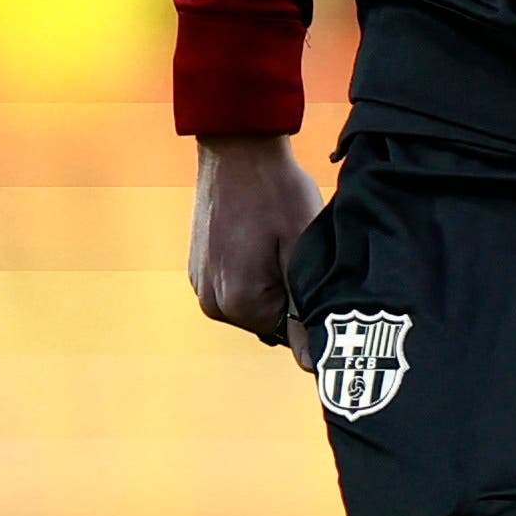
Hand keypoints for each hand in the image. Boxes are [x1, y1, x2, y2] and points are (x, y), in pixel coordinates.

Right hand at [186, 130, 320, 346]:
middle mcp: (213, 302)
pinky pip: (235, 287)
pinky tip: (262, 241)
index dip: (311, 311)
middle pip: (269, 323)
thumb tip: (315, 366)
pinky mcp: (198, 268)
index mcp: (239, 303)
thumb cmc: (277, 193)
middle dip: (291, 300)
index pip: (290, 337)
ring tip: (280, 243)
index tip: (318, 277)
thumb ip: (305, 312)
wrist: (236, 149)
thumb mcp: (302, 251)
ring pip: (254, 305)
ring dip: (273, 285)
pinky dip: (254, 273)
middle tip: (302, 256)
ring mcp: (201, 285)